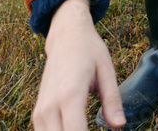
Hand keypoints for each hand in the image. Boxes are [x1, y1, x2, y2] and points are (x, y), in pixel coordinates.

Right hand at [32, 0, 124, 130]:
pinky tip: (76, 129)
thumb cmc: (89, 51)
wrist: (66, 36)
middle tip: (94, 128)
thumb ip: (112, 101)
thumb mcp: (106, 71)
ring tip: (87, 127)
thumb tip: (120, 125)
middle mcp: (50, 106)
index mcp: (70, 95)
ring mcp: (40, 111)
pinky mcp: (37, 113)